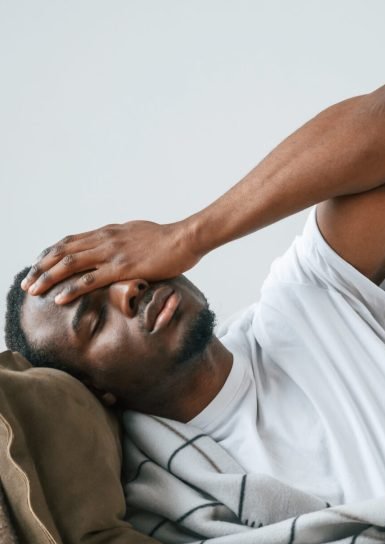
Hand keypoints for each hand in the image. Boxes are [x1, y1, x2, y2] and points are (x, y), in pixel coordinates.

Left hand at [22, 219, 200, 303]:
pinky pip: (91, 280)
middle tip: (27, 282)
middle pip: (63, 252)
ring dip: (48, 278)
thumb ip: (124, 240)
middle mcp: (104, 239)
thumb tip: (118, 246)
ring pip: (70, 264)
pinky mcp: (123, 268)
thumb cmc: (169, 239)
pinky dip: (72, 289)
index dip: (50, 254)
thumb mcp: (139, 234)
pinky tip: (60, 298)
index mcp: (108, 232)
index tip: (39, 266)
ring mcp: (112, 253)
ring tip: (34, 290)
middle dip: (41, 267)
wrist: (186, 238)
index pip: (70, 241)